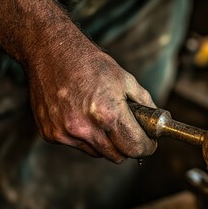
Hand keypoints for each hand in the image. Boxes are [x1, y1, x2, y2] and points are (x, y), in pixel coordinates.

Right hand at [28, 43, 156, 162]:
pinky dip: (85, 137)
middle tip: (130, 132)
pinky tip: (82, 115)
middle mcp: (85, 128)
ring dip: (106, 143)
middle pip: (118, 156)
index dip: (147, 147)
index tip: (149, 143)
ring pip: (98, 153)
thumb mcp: (125, 79)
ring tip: (102, 118)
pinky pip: (78, 146)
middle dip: (128, 146)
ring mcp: (65, 133)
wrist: (50, 51)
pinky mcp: (51, 134)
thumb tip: (157, 122)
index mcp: (107, 113)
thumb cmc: (90, 64)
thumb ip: (145, 104)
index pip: (135, 148)